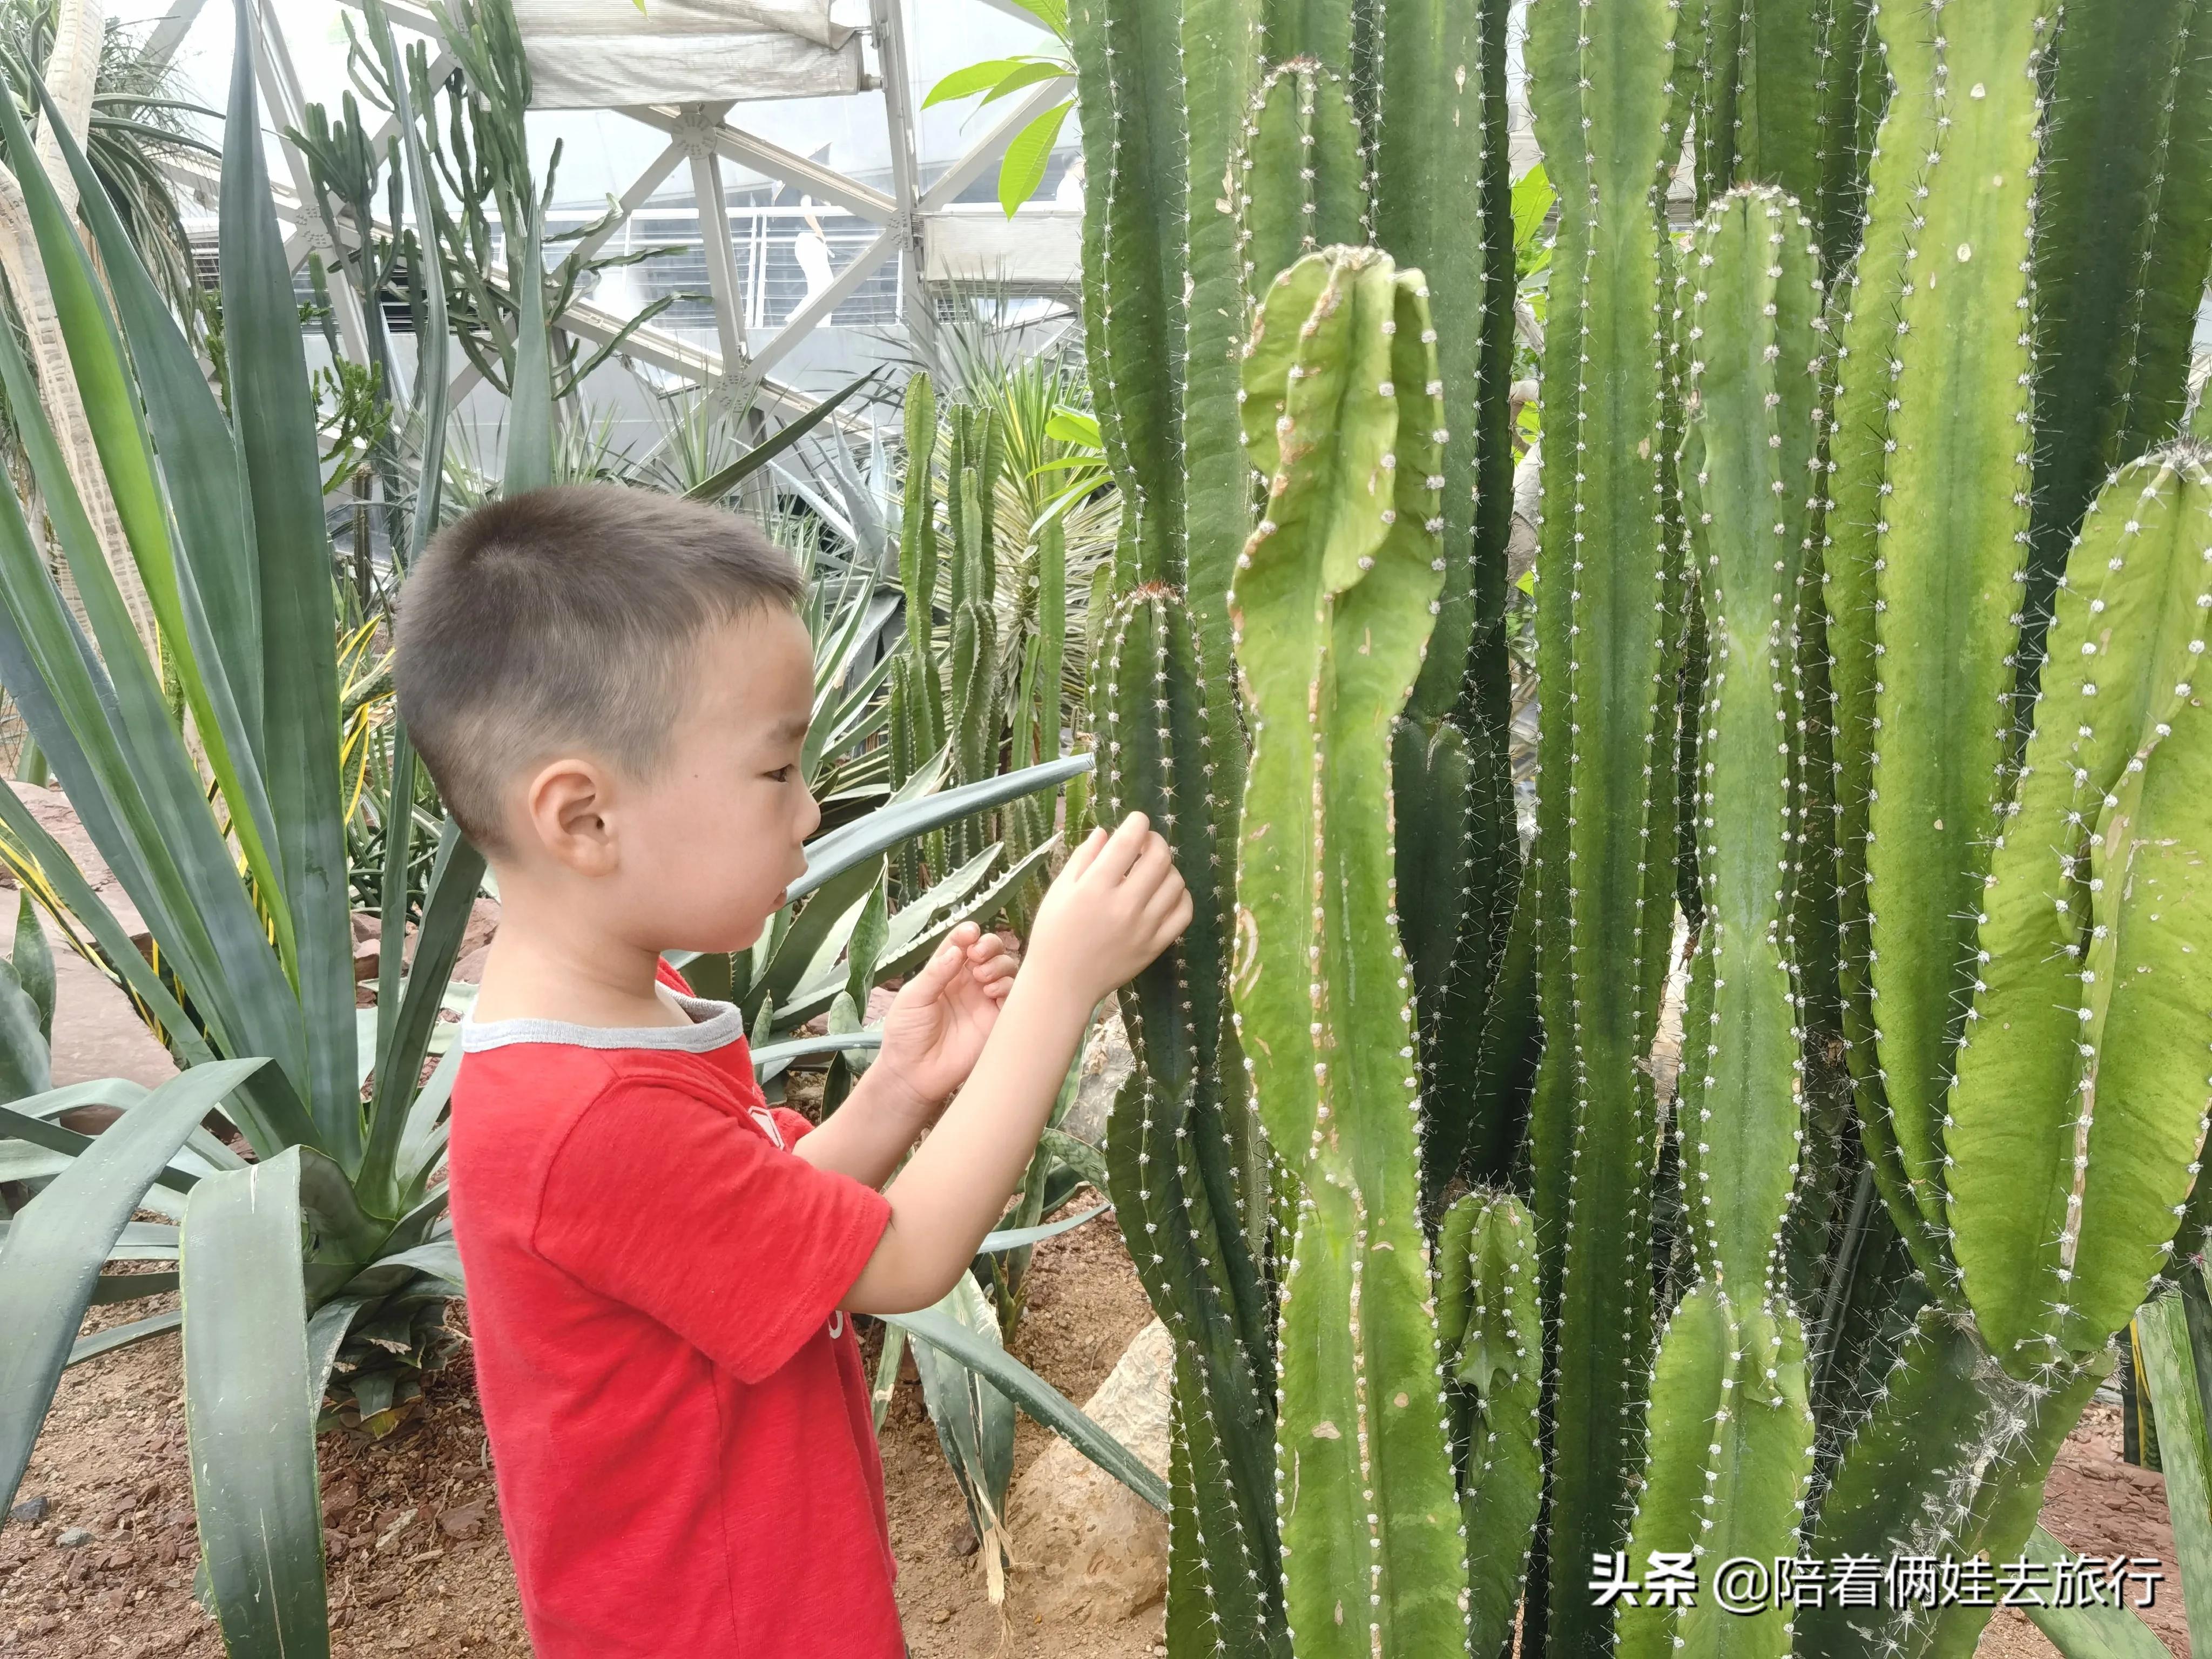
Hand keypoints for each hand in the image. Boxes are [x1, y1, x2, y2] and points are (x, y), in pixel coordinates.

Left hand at [871, 921, 1015, 1123]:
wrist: (914, 1074)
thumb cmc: (906, 1034)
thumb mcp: (913, 998)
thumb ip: (936, 973)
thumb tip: (959, 950)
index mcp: (946, 972)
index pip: (962, 943)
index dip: (968, 933)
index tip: (970, 933)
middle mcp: (968, 983)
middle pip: (990, 951)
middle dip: (989, 945)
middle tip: (977, 955)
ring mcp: (984, 1000)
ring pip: (1006, 969)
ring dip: (999, 964)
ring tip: (982, 978)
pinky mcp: (996, 1021)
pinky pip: (1013, 996)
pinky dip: (1008, 986)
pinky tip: (991, 991)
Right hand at [1025, 812, 1192, 1004]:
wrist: (1062, 984)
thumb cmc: (1054, 934)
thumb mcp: (1059, 891)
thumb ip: (1083, 858)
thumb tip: (1106, 832)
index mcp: (1095, 888)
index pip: (1128, 842)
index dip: (1137, 823)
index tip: (1137, 821)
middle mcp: (1124, 905)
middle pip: (1159, 858)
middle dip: (1156, 841)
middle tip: (1146, 844)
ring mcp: (1144, 927)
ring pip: (1175, 882)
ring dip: (1168, 868)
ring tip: (1154, 870)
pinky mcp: (1155, 946)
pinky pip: (1183, 913)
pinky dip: (1181, 896)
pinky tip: (1167, 893)